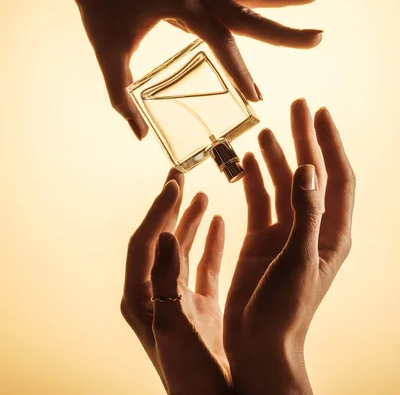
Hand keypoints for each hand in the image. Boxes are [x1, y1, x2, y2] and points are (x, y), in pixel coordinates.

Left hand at [69, 0, 321, 138]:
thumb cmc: (99, 10)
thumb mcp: (108, 56)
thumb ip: (122, 97)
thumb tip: (139, 134)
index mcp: (181, 6)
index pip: (220, 42)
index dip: (239, 70)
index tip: (256, 95)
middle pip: (248, 14)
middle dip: (284, 31)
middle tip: (319, 38)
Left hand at [120, 168, 232, 394]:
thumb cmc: (190, 376)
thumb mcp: (175, 326)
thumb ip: (167, 279)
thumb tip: (165, 234)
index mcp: (141, 298)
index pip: (144, 242)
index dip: (158, 210)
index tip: (173, 183)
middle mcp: (155, 295)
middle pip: (159, 239)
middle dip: (168, 206)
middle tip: (178, 175)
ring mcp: (178, 300)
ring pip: (181, 250)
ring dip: (189, 220)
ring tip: (200, 193)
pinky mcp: (199, 308)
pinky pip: (202, 265)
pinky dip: (209, 242)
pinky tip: (219, 222)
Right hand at [223, 100, 355, 394]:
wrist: (260, 344)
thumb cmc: (286, 310)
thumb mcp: (299, 259)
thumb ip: (305, 212)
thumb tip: (309, 168)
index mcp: (331, 232)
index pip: (337, 177)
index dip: (330, 143)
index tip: (319, 113)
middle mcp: (311, 226)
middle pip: (310, 172)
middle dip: (304, 138)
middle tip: (296, 105)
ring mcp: (285, 231)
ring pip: (283, 182)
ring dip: (276, 155)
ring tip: (264, 130)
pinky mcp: (261, 238)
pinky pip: (259, 199)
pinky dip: (254, 178)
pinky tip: (247, 160)